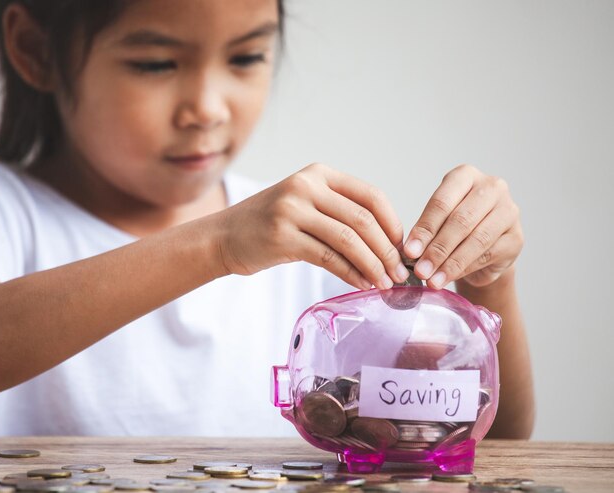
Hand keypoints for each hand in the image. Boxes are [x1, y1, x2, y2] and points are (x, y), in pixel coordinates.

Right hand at [217, 163, 408, 289]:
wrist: (223, 236)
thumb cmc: (269, 224)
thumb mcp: (304, 205)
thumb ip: (339, 213)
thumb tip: (386, 243)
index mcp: (318, 174)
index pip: (371, 195)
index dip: (393, 223)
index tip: (402, 248)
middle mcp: (305, 186)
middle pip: (363, 219)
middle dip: (387, 250)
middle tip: (400, 273)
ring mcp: (292, 210)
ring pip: (349, 240)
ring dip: (373, 265)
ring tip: (385, 283)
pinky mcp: (282, 236)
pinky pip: (329, 258)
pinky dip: (351, 274)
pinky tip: (362, 285)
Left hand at [403, 164, 522, 288]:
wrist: (483, 245)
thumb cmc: (454, 227)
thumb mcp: (437, 221)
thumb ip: (427, 232)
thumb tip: (412, 252)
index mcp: (465, 176)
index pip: (442, 202)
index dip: (425, 229)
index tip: (409, 252)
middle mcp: (491, 188)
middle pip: (460, 220)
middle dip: (437, 249)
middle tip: (420, 270)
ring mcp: (509, 211)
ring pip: (476, 239)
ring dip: (450, 263)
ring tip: (432, 279)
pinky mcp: (516, 237)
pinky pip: (488, 255)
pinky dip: (465, 269)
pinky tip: (448, 278)